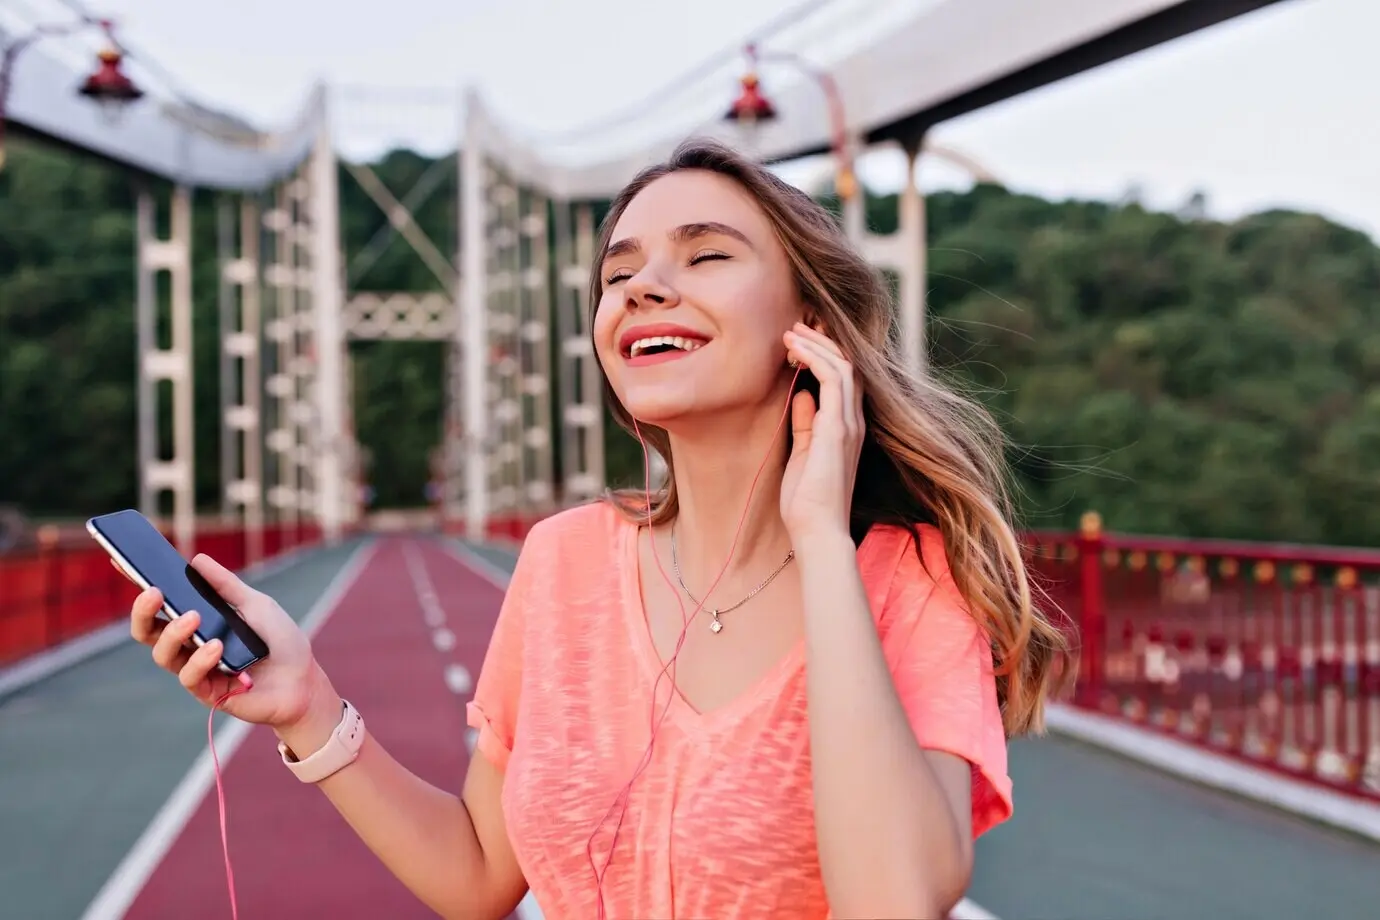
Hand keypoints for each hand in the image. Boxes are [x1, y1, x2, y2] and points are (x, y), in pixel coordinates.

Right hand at [130, 554, 332, 730]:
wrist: (304, 679)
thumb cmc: (281, 641)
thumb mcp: (256, 605)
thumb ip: (226, 586)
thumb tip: (196, 560)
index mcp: (199, 621)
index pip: (161, 604)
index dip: (140, 585)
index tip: (122, 562)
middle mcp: (190, 645)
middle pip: (148, 631)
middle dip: (143, 612)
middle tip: (154, 593)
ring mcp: (195, 669)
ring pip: (162, 654)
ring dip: (174, 633)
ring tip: (193, 617)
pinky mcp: (206, 691)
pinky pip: (189, 676)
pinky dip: (201, 659)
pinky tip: (217, 647)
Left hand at [780, 321, 864, 537]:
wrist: (817, 530)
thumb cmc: (807, 501)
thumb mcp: (803, 453)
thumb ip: (806, 423)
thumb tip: (802, 394)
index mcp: (846, 428)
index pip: (844, 379)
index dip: (824, 354)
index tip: (797, 341)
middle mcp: (853, 422)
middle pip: (847, 365)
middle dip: (821, 341)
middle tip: (794, 326)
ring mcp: (849, 424)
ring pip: (844, 366)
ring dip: (817, 344)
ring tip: (791, 332)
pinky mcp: (838, 429)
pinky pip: (835, 380)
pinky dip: (817, 358)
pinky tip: (797, 351)